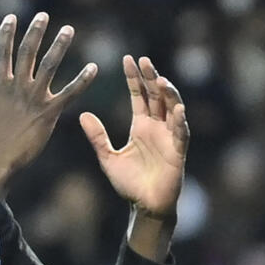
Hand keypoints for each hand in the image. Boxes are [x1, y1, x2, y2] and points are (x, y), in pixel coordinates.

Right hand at [0, 12, 97, 198]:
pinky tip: (94, 68)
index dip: (6, 34)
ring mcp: (33, 98)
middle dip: (35, 32)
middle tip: (44, 15)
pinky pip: (70, 93)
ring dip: (59, 46)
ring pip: (49, 65)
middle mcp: (17, 87)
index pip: (2, 53)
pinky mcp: (49, 112)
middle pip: (26, 52)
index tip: (12, 17)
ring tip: (68, 30)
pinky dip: (83, 81)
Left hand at [79, 55, 188, 221]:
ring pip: (172, 109)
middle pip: (156, 96)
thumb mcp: (108, 157)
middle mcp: (157, 127)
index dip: (134, 78)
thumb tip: (82, 114)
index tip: (128, 59)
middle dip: (151, 78)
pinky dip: (180, 121)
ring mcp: (170, 137)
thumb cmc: (129, 183)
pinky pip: (181, 133)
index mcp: (141, 126)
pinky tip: (178, 110)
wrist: (144, 206)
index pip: (139, 95)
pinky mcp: (178, 151)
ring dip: (168, 94)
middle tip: (144, 60)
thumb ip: (98, 136)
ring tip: (160, 80)